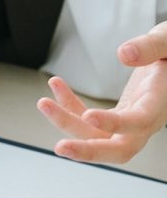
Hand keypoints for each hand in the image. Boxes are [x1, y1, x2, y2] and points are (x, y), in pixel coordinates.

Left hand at [37, 23, 166, 163]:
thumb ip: (151, 46)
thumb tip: (125, 54)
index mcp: (160, 102)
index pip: (138, 122)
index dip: (114, 124)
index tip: (90, 116)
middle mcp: (145, 119)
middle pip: (119, 149)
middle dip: (88, 151)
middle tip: (61, 147)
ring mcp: (129, 122)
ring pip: (96, 135)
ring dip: (66, 123)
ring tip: (43, 103)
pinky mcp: (116, 117)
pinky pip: (89, 119)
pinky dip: (69, 106)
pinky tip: (55, 86)